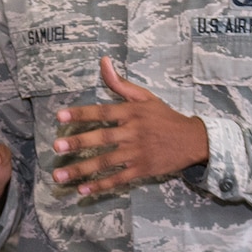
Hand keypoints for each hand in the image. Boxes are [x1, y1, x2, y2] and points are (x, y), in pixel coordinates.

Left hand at [51, 58, 208, 196]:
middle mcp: (133, 132)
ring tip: (60, 176)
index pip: (103, 111)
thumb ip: (120, 83)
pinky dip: (101, 186)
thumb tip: (103, 61)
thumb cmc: (165, 117)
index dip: (81, 114)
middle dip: (79, 142)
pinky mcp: (142, 169)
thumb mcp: (145, 97)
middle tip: (57, 147)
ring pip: (106, 162)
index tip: (60, 117)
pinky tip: (82, 190)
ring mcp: (138, 153)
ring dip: (82, 170)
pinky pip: (118, 179)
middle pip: (102, 138)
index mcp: (132, 112)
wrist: (194, 140)